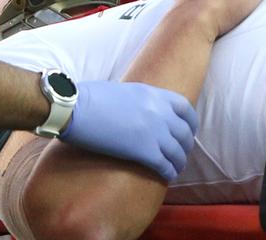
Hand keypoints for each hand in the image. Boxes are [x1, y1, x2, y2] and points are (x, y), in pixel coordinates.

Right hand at [60, 80, 198, 180]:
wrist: (76, 108)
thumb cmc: (91, 98)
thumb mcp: (125, 90)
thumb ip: (141, 101)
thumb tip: (142, 110)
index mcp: (155, 94)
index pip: (185, 108)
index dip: (190, 122)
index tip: (188, 130)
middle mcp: (160, 112)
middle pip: (184, 133)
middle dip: (185, 145)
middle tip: (181, 153)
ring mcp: (154, 132)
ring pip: (177, 152)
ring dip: (179, 162)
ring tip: (176, 168)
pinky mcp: (144, 151)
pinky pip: (165, 165)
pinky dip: (168, 172)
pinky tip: (167, 176)